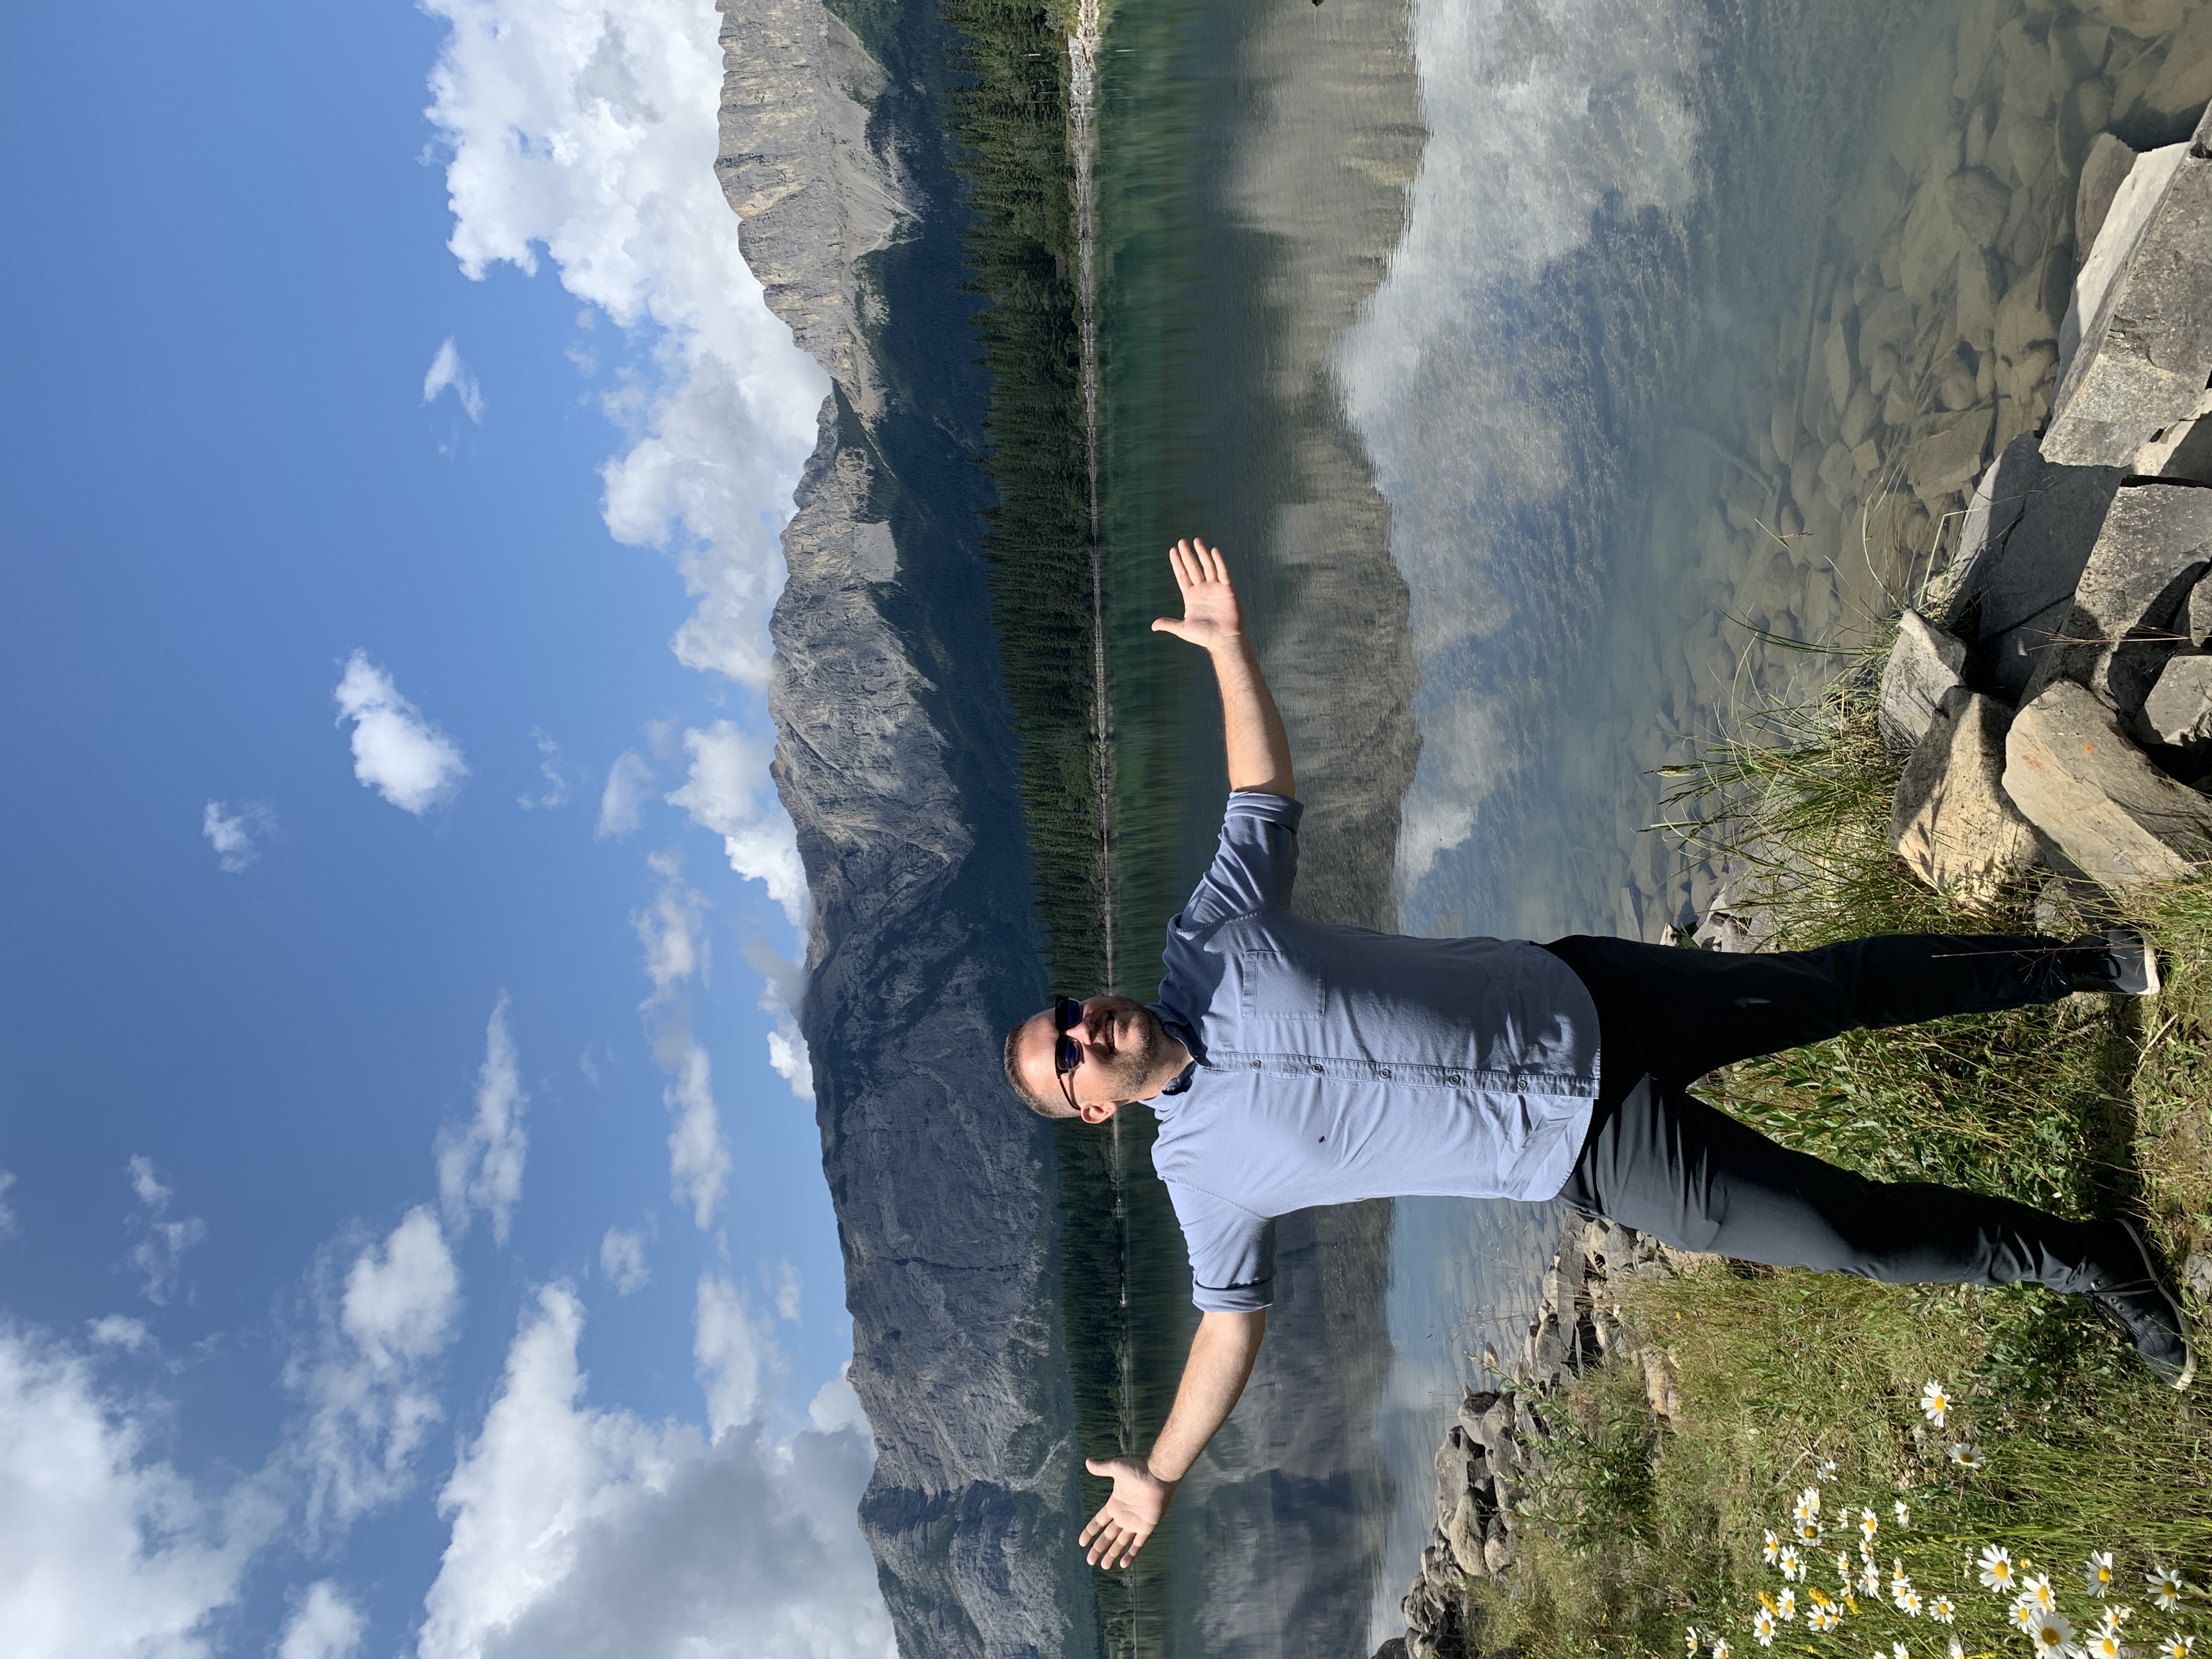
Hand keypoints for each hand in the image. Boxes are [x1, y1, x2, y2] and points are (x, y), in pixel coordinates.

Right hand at [1079, 1455, 1174, 1569]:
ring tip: (1103, 1566)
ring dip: (1112, 1554)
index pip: (1098, 1522)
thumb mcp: (1116, 1468)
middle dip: (1098, 1548)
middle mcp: (1123, 1516)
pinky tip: (1124, 1564)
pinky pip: (1138, 1544)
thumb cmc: (1139, 1470)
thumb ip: (1102, 1469)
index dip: (1090, 1532)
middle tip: (1089, 1561)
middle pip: (1107, 1536)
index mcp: (1114, 1505)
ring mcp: (1134, 1523)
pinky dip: (1131, 1554)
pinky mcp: (1146, 1527)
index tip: (1081, 1542)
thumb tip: (1087, 1462)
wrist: (1158, 1475)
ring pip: (1120, 1543)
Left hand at [1151, 537, 1243, 650]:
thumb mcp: (1183, 629)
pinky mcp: (1227, 590)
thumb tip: (1153, 625)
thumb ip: (1169, 624)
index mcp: (1191, 596)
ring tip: (1196, 540)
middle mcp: (1203, 590)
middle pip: (1193, 568)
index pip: (1183, 575)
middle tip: (1181, 541)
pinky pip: (1223, 573)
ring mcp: (1215, 588)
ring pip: (1208, 566)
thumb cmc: (1204, 636)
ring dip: (1202, 554)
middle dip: (1187, 555)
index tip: (1172, 551)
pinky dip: (1219, 562)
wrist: (1224, 641)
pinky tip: (1213, 551)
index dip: (1177, 563)